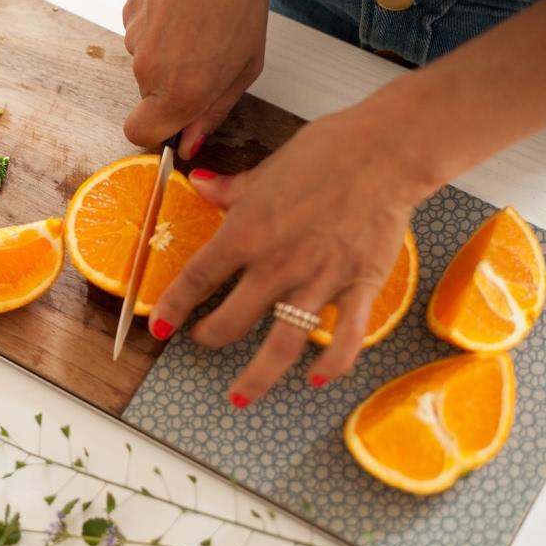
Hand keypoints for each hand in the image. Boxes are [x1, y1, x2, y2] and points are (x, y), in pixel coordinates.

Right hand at [123, 0, 267, 159]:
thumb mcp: (244, 66)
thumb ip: (213, 112)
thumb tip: (189, 143)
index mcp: (181, 92)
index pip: (140, 134)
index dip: (157, 131)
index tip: (176, 119)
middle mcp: (149, 72)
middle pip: (147, 99)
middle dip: (171, 87)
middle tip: (205, 56)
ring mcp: (134, 41)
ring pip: (146, 66)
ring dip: (168, 54)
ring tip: (198, 24)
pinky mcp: (127, 16)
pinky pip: (141, 37)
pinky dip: (159, 29)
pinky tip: (182, 7)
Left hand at [148, 103, 429, 404]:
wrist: (387, 150)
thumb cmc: (327, 151)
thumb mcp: (267, 168)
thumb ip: (232, 189)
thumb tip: (200, 185)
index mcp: (248, 231)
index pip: (197, 278)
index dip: (172, 307)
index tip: (159, 326)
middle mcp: (278, 263)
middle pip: (232, 321)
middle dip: (211, 338)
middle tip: (205, 340)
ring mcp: (320, 279)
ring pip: (281, 343)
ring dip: (257, 376)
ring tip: (240, 395)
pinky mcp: (360, 286)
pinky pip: (345, 338)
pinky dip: (331, 365)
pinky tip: (315, 379)